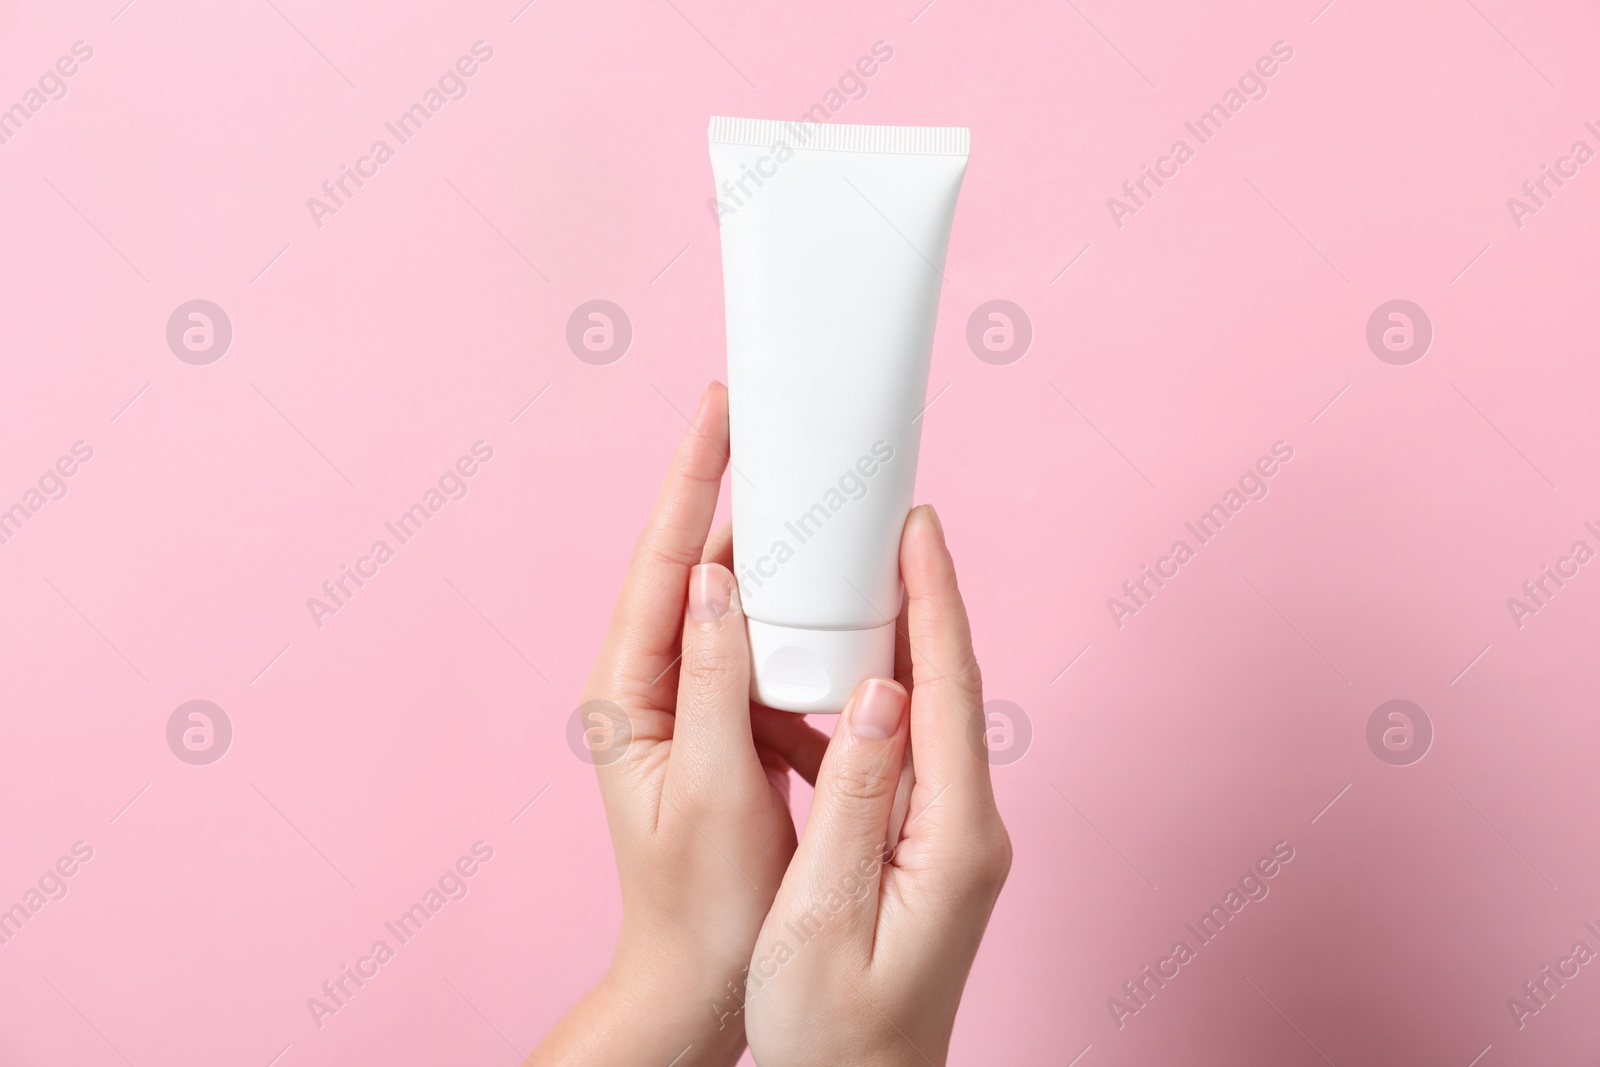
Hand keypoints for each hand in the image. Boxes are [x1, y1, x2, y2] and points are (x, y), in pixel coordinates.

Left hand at [530, 382, 829, 1066]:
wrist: (703, 977)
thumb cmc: (701, 899)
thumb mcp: (710, 786)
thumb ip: (714, 680)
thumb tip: (716, 578)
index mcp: (627, 691)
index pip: (659, 562)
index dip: (689, 480)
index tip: (718, 410)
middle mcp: (652, 685)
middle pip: (694, 568)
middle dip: (732, 497)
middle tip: (770, 426)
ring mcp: (691, 703)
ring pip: (738, 610)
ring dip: (778, 568)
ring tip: (814, 511)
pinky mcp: (729, 726)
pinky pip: (768, 658)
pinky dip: (804, 637)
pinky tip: (838, 622)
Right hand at [742, 505, 1012, 1066]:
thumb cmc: (833, 1031)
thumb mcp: (823, 916)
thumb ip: (854, 799)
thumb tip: (879, 691)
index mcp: (954, 836)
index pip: (951, 690)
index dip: (936, 599)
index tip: (919, 524)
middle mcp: (969, 826)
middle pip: (950, 687)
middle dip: (925, 598)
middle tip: (892, 521)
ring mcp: (950, 836)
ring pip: (925, 714)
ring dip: (893, 644)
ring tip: (849, 581)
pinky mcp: (924, 848)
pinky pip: (899, 754)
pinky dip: (863, 708)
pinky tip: (817, 691)